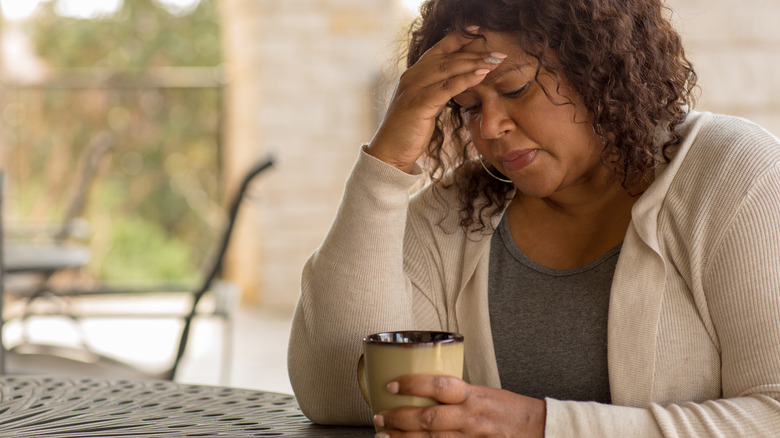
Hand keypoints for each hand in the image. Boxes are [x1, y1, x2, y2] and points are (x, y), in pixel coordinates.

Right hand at [367, 27, 504, 172]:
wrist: (389, 152)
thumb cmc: (409, 129)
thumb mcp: (426, 104)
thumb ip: (439, 90)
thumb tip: (461, 82)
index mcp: (414, 73)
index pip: (439, 48)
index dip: (460, 37)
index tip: (481, 31)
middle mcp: (412, 76)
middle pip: (448, 57)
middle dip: (474, 53)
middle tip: (498, 53)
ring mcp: (413, 89)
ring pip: (448, 69)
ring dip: (474, 63)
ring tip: (495, 61)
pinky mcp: (418, 104)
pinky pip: (446, 88)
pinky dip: (465, 80)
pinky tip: (481, 75)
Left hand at [374, 374, 545, 436]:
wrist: (538, 429)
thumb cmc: (509, 409)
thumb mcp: (483, 392)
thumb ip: (456, 394)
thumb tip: (424, 390)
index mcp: (473, 396)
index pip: (439, 385)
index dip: (413, 384)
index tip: (391, 385)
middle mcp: (471, 418)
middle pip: (429, 419)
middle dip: (399, 418)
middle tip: (379, 416)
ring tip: (383, 434)